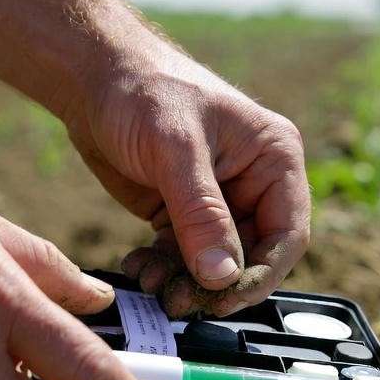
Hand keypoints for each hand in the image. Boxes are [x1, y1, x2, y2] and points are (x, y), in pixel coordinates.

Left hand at [65, 40, 311, 316]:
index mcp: (274, 159)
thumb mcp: (175, 150)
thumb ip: (201, 215)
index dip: (260, 274)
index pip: (287, 235)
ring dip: (184, 282)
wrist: (92, 77)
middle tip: (178, 301)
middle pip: (251, 257)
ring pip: (215, 264)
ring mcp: (218, 202)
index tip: (224, 298)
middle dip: (215, 284)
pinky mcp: (183, 213)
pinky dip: (163, 270)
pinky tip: (138, 268)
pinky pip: (184, 258)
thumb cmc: (143, 92)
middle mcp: (254, 183)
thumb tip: (222, 277)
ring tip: (149, 283)